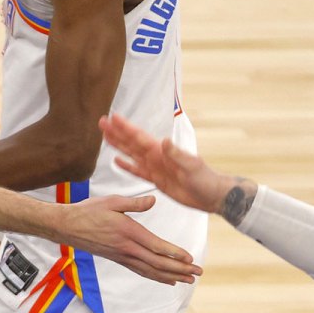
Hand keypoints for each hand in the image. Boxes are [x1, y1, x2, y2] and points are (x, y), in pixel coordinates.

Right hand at [55, 194, 202, 285]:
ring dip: (171, 276)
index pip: (156, 246)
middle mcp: (127, 248)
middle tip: (197, 274)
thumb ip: (135, 203)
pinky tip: (166, 279)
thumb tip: (154, 200)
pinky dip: (156, 276)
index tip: (190, 259)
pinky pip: (140, 271)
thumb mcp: (112, 201)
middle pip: (157, 263)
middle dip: (180, 269)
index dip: (174, 254)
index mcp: (128, 232)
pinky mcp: (118, 259)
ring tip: (187, 280)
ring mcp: (122, 256)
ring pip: (150, 270)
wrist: (67, 226)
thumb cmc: (89, 210)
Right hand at [99, 113, 233, 213]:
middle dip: (117, 132)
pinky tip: (117, 160)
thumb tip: (164, 141)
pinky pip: (137, 171)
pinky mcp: (156, 179)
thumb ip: (176, 154)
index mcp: (162, 151)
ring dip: (118, 145)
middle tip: (102, 122)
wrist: (211, 195)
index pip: (140, 137)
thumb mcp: (191, 166)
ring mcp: (155, 167)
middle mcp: (156, 156)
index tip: (114, 117)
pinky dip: (127, 165)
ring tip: (105, 136)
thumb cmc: (204, 180)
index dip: (126, 128)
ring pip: (131, 154)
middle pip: (131, 142)